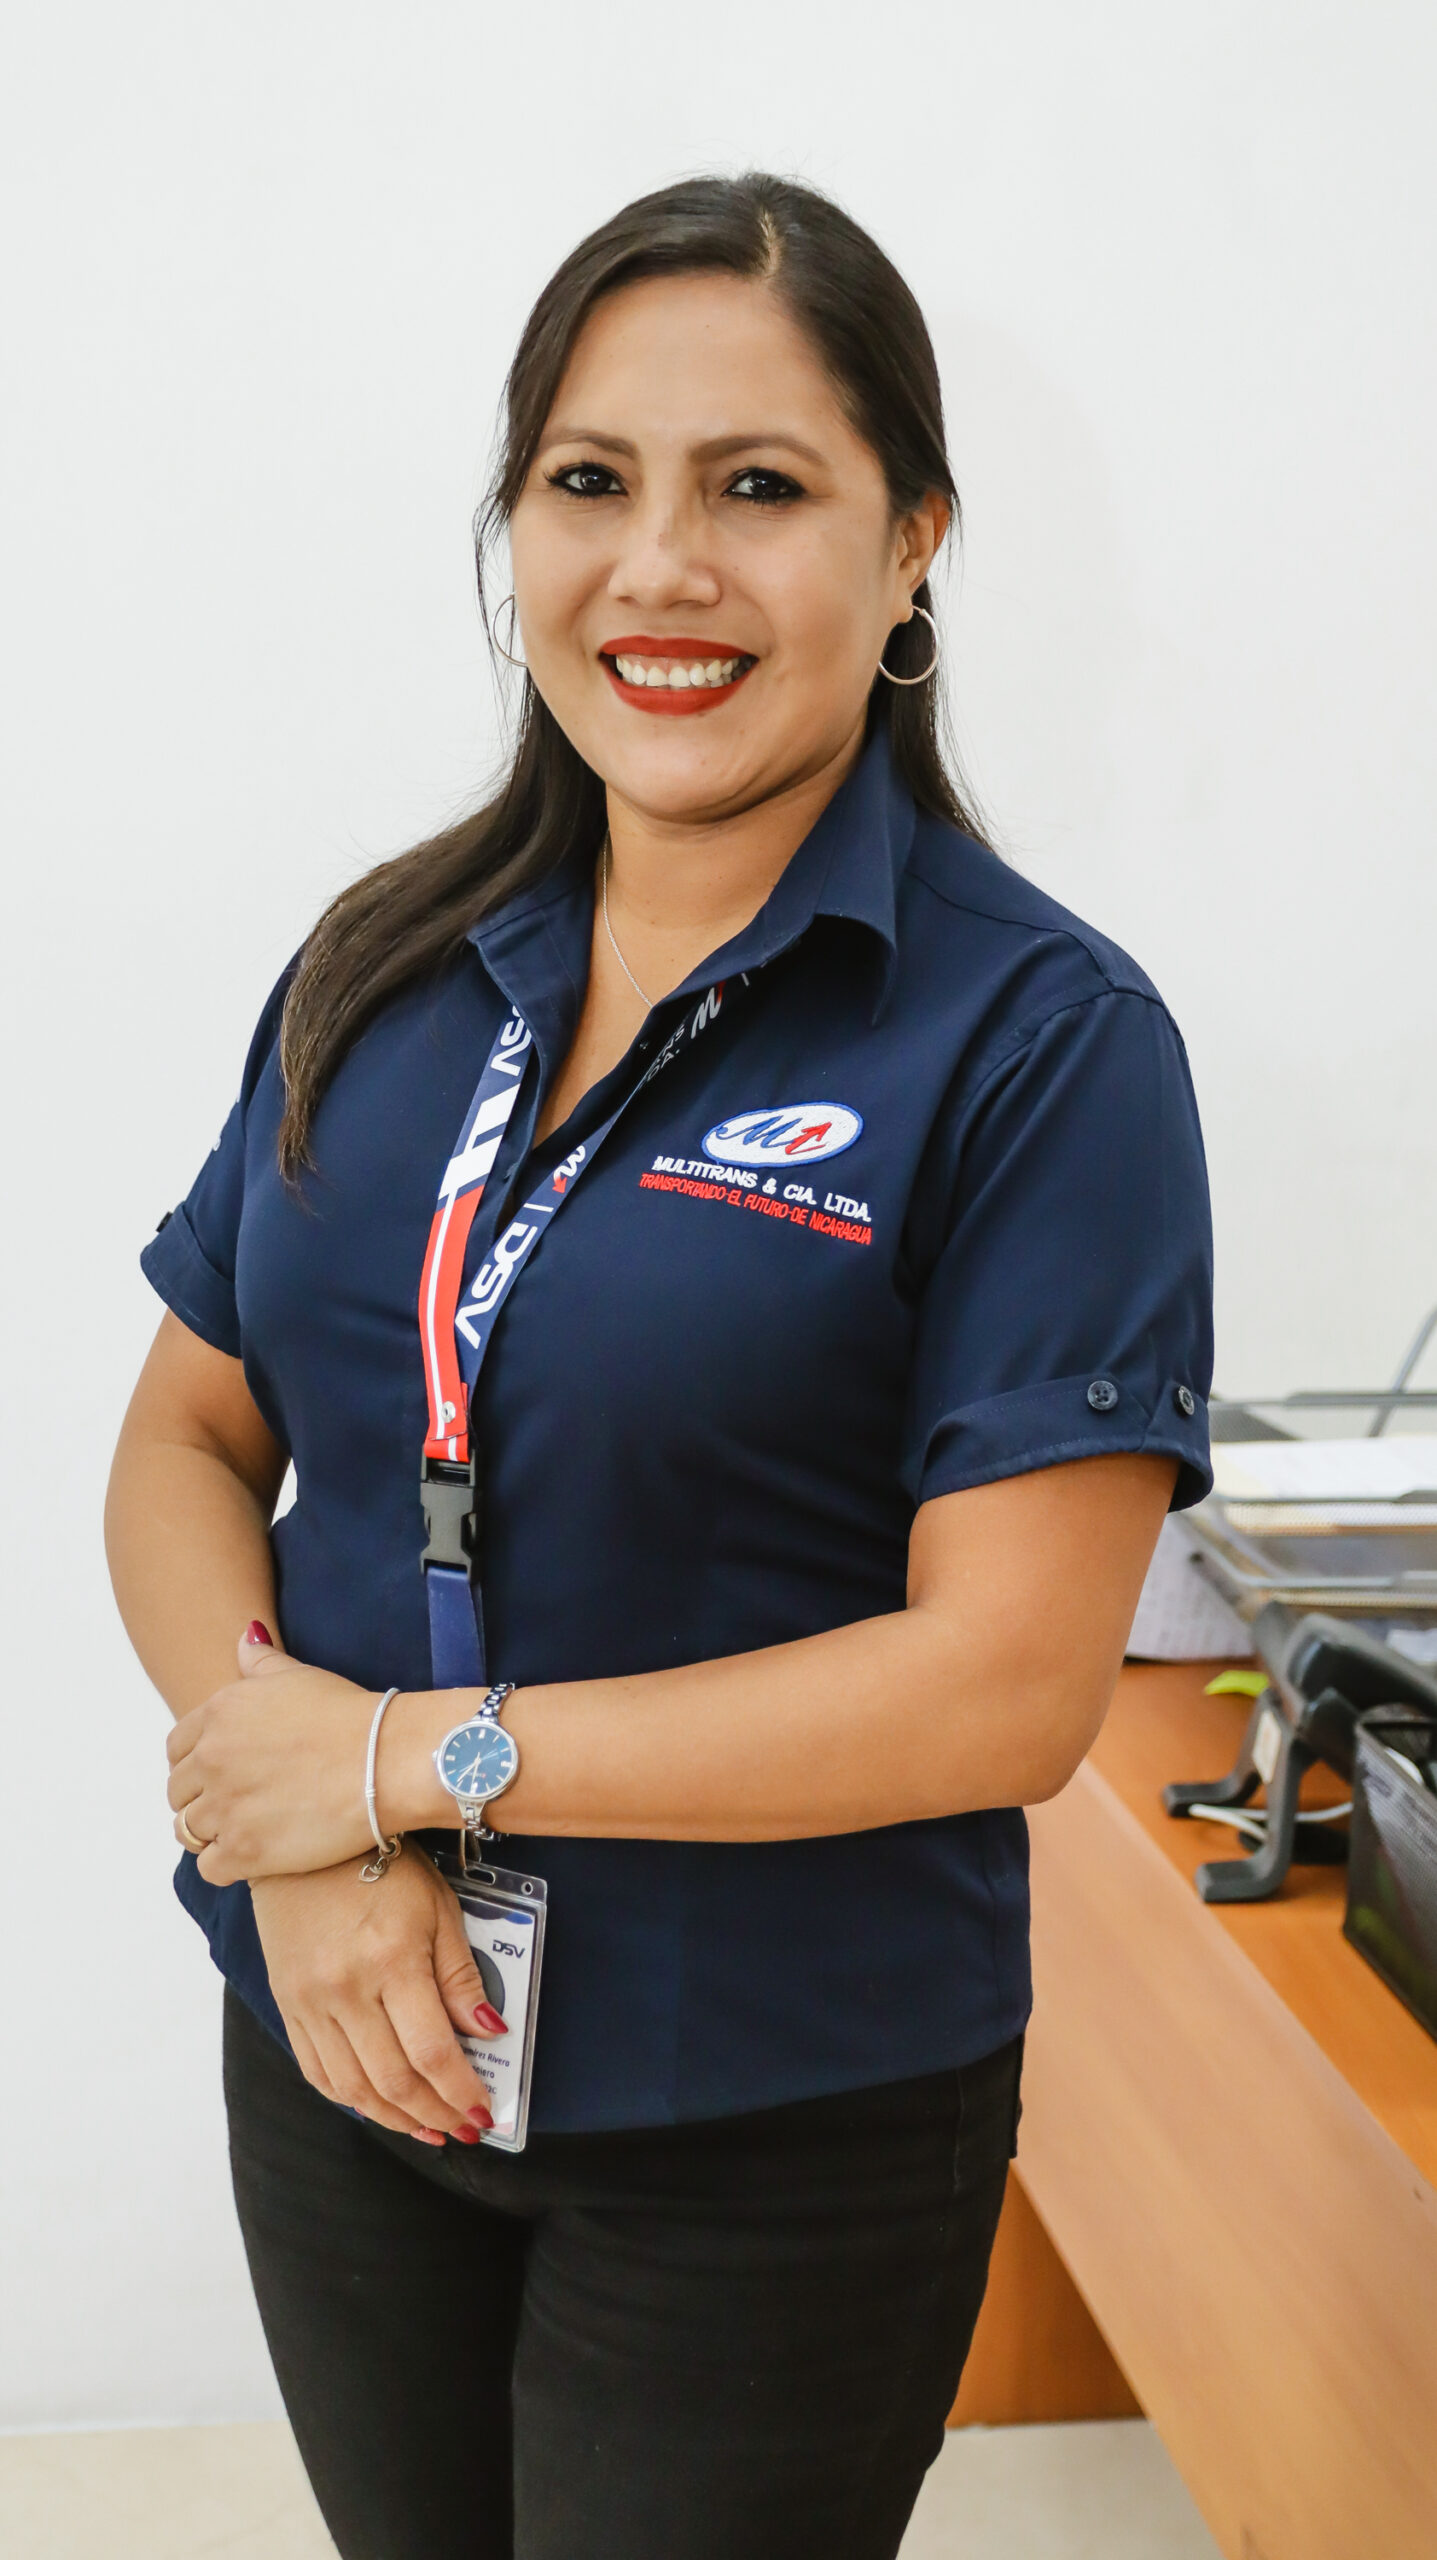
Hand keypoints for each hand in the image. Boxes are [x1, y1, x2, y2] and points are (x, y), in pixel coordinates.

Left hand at [168, 1624, 380, 1882]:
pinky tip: (254, 1856)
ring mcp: (224, 1807)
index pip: (176, 1748)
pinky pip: (209, 1868)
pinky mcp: (244, 1850)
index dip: (196, 1763)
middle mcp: (210, 1759)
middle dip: (201, 1798)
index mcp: (217, 1715)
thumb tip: (245, 1637)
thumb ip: (261, 1661)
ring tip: (248, 1830)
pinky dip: (226, 1865)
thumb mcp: (299, 1675)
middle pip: (178, 1792)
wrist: (386, 1760)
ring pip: (187, 1831)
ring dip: (212, 1832)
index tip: (221, 1773)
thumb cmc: (349, 1715)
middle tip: (238, 1804)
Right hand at [251, 1852, 505, 2143]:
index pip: (432, 2051)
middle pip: (394, 2080)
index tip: (482, 2111)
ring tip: (427, 2128)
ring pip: (353, 2087)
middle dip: (435, 2114)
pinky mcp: (286, 2005)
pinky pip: (316, 2071)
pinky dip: (350, 2098)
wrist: (304, 1841)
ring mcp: (310, 2002)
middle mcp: (346, 1990)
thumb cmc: (382, 1866)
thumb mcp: (438, 1908)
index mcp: (392, 1961)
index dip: (460, 2091)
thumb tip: (489, 2032)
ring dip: (395, 2118)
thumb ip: (461, 1975)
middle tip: (462, 2128)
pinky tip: (377, 2105)